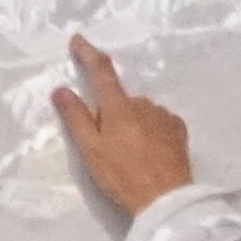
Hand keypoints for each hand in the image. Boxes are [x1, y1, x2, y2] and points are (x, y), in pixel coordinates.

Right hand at [50, 34, 195, 217]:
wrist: (166, 200)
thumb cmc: (122, 176)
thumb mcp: (91, 150)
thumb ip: (76, 118)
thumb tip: (61, 89)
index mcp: (118, 107)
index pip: (100, 71)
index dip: (88, 54)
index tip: (78, 40)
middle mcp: (143, 104)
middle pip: (120, 101)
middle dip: (111, 114)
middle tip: (108, 147)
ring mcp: (163, 116)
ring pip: (140, 112)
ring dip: (132, 124)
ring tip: (130, 155)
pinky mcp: (179, 131)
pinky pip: (158, 122)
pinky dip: (150, 131)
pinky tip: (149, 151)